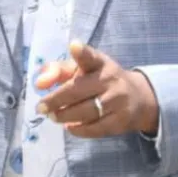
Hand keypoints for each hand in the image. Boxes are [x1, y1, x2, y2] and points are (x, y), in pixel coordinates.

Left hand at [35, 41, 158, 138]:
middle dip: (55, 100)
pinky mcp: (120, 120)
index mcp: (99, 63)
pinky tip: (69, 126)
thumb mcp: (82, 69)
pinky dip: (78, 130)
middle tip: (41, 108)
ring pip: (85, 111)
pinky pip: (95, 128)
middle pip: (78, 90)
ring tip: (53, 116)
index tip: (74, 46)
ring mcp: (117, 100)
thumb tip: (39, 83)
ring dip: (64, 116)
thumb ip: (57, 71)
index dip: (81, 52)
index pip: (90, 56)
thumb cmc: (101, 81)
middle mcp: (110, 79)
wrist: (138, 98)